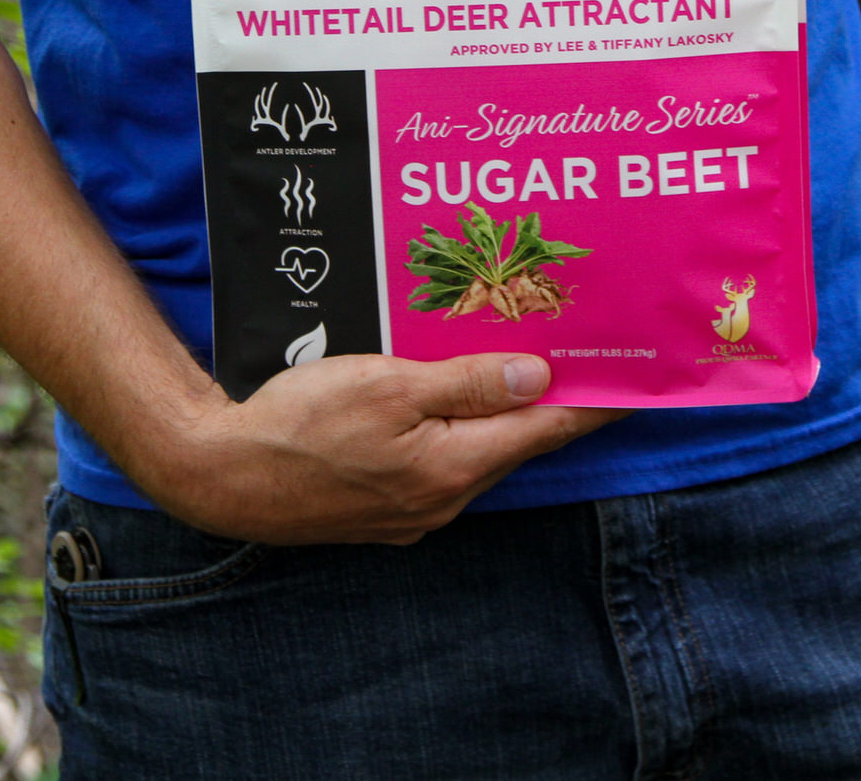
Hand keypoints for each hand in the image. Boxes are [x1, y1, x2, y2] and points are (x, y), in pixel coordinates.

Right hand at [144, 353, 626, 544]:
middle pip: (517, 441)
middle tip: (583, 351)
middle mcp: (444, 497)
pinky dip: (461, 428)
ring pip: (479, 451)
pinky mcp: (384, 507)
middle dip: (553, 400)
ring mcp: (413, 509)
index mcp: (453, 466)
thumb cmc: (301, 424)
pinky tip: (451, 400)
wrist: (223, 476)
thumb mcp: (388, 387)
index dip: (595, 402)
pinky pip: (442, 460)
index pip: (547, 430)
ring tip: (525, 366)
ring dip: (505, 413)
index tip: (638, 378)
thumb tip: (541, 376)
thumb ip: (467, 383)